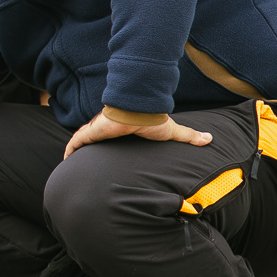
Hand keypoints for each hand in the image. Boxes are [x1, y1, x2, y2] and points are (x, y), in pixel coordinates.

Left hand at [63, 111, 212, 158]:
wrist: (141, 112)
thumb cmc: (153, 121)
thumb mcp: (172, 132)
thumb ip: (189, 136)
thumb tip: (210, 139)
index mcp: (122, 130)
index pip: (111, 137)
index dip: (106, 143)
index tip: (105, 154)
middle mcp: (107, 130)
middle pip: (93, 140)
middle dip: (88, 149)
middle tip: (85, 163)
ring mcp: (97, 130)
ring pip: (81, 141)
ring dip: (76, 151)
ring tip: (72, 165)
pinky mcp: (91, 131)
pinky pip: (75, 142)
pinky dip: (70, 149)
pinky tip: (66, 159)